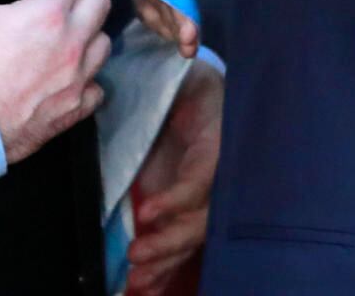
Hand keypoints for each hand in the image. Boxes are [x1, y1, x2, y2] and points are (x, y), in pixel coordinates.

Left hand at [127, 63, 223, 293]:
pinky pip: (182, 240)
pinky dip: (164, 267)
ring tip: (138, 280)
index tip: (147, 210)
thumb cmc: (190, 83)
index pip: (201, 179)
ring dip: (165, 262)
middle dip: (168, 241)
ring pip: (191, 237)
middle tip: (136, 254)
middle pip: (199, 219)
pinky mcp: (192, 207)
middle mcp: (219, 177)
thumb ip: (178, 89)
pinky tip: (144, 287)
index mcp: (218, 143)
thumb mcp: (188, 80)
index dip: (177, 198)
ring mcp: (207, 197)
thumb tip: (148, 88)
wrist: (200, 89)